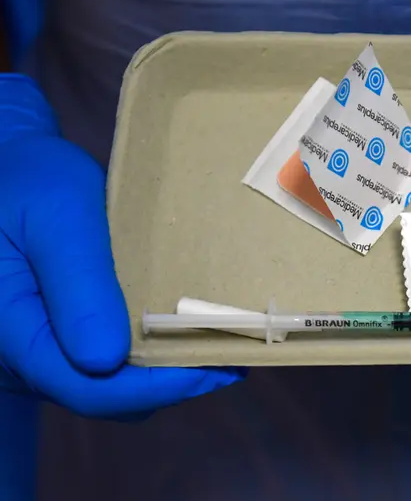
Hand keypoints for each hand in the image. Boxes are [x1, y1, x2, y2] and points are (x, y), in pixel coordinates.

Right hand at [0, 75, 242, 417]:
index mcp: (15, 334)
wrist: (8, 169)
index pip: (92, 391)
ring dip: (162, 371)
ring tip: (215, 341)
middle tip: (231, 353)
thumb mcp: (58, 221)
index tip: (218, 366)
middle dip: (171, 382)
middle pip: (104, 396)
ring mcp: (39, 349)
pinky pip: (102, 362)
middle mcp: (22, 356)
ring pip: (107, 385)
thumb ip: (78, 288)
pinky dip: (146, 353)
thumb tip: (106, 360)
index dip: (160, 388)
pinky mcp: (54, 336)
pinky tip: (182, 328)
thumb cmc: (27, 183)